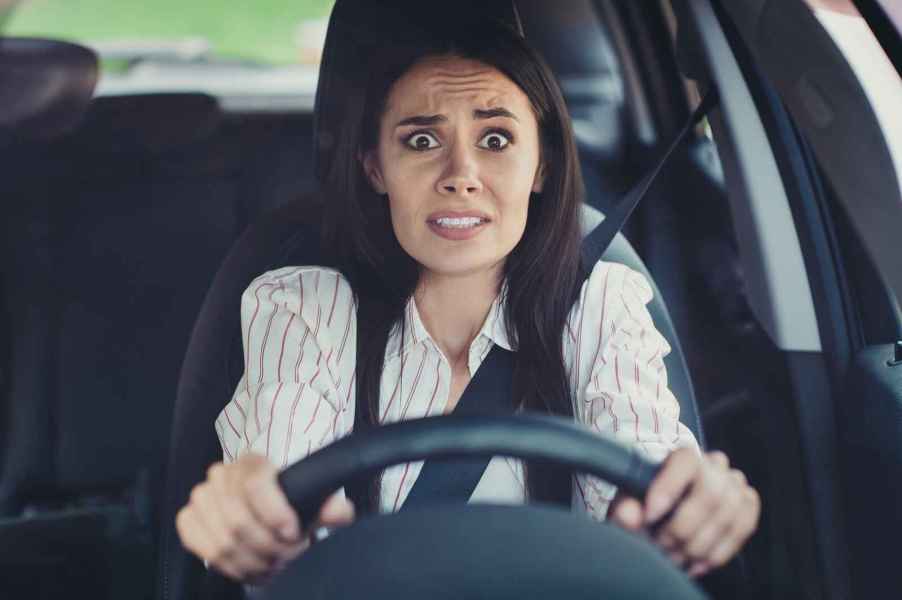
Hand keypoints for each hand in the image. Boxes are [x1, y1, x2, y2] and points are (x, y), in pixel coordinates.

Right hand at [176, 453, 354, 582]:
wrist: (260, 508)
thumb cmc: (286, 505)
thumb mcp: (311, 504)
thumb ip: (329, 507)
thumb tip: (339, 512)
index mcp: (253, 463)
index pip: (256, 485)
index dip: (275, 514)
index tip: (293, 533)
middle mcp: (222, 475)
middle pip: (239, 521)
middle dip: (268, 548)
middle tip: (287, 557)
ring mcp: (201, 496)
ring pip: (222, 541)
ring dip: (251, 562)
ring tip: (272, 565)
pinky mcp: (188, 518)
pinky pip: (201, 547)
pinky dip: (229, 566)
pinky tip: (249, 568)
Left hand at [608, 448, 759, 577]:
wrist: (668, 511)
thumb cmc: (647, 505)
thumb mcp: (628, 505)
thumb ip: (624, 509)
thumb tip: (630, 517)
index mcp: (682, 457)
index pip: (686, 460)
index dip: (669, 488)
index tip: (650, 515)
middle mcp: (714, 465)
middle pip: (710, 493)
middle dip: (684, 528)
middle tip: (662, 546)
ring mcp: (734, 483)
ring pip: (729, 513)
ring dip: (700, 544)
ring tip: (676, 558)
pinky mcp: (747, 503)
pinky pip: (744, 526)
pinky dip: (720, 551)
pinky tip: (698, 562)